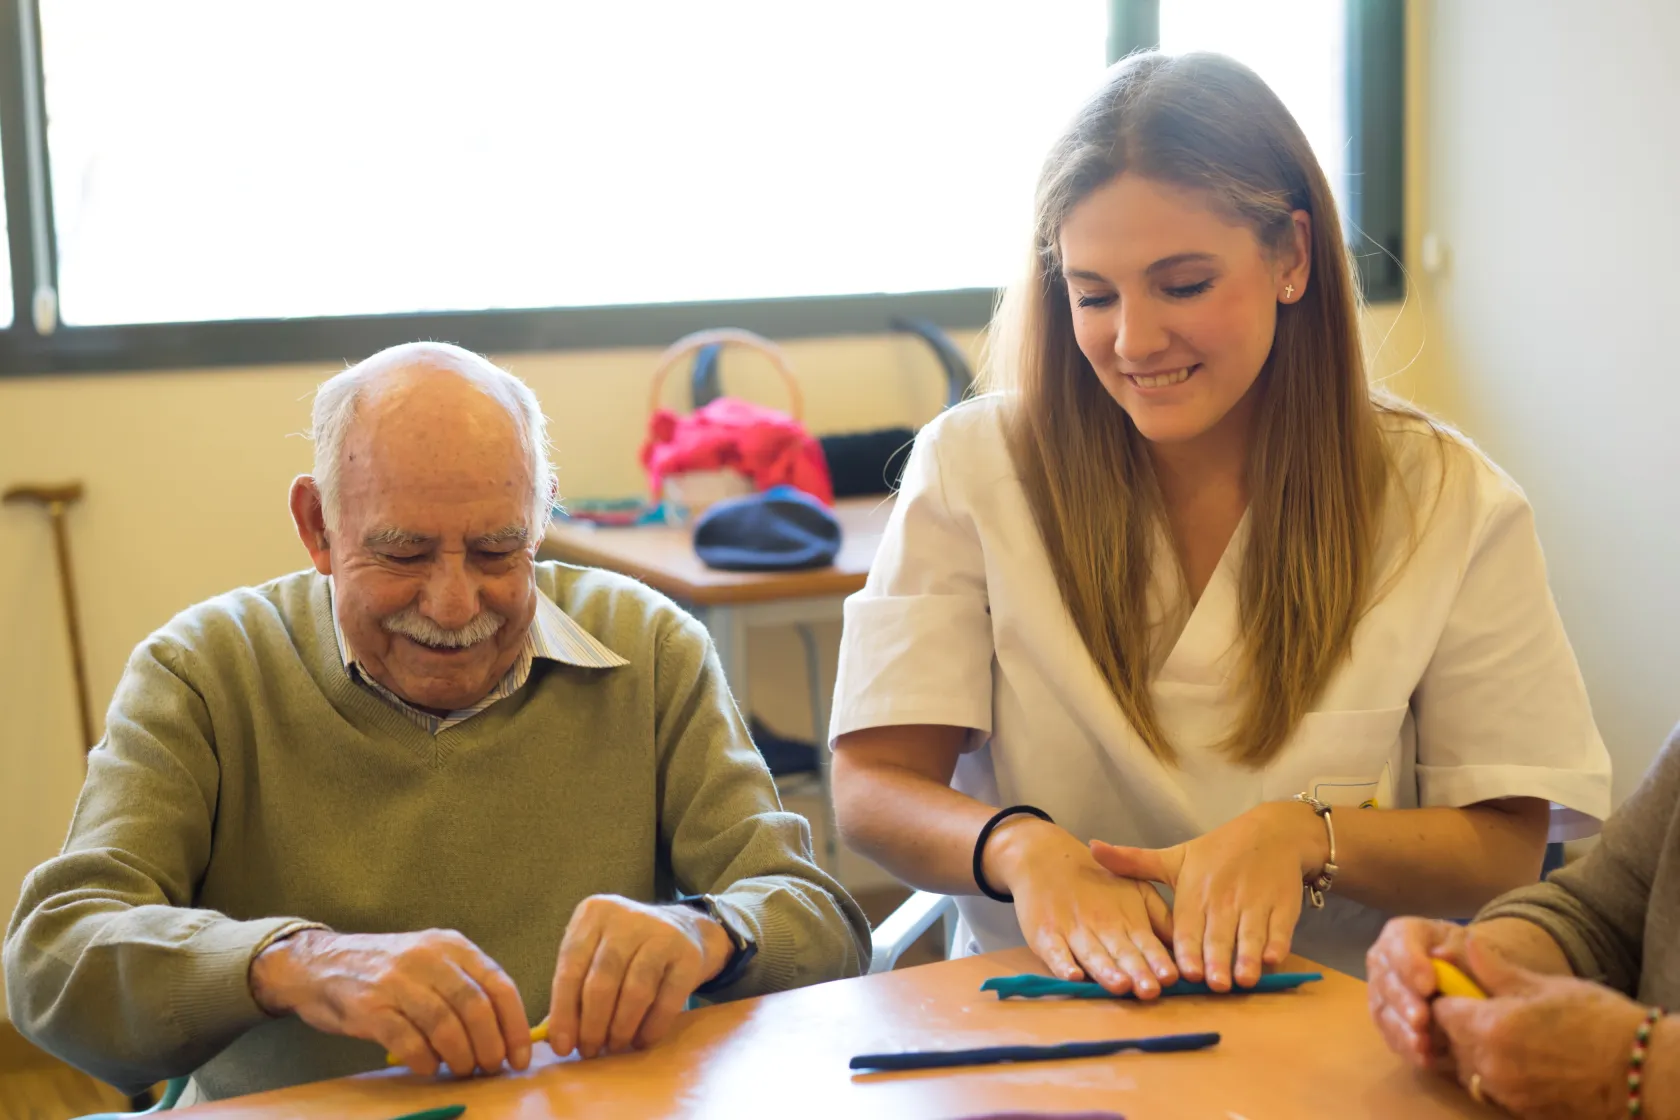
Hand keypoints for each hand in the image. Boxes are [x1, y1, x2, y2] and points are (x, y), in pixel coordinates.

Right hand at [248, 928, 530, 1077]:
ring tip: (462, 1070)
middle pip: (475, 1007)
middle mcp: (428, 957)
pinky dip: (424, 1059)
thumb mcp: (431, 962)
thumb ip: (465, 987)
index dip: (515, 1025)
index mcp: (452, 946)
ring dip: (460, 1056)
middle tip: (491, 1068)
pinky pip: (407, 1040)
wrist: (318, 963)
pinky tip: (427, 1067)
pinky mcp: (369, 1006)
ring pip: (445, 1024)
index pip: (499, 985)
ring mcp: (397, 980)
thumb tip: (505, 1033)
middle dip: (490, 1045)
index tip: (521, 1055)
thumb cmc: (386, 971)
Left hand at [546, 895, 732, 1059]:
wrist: (686, 930)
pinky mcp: (688, 954)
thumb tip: (557, 1039)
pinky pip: (666, 1001)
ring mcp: (661, 932)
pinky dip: (651, 1027)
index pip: (570, 966)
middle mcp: (626, 917)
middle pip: (602, 980)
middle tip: (590, 1050)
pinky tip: (642, 1040)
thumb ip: (575, 988)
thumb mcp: (596, 954)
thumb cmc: (628, 950)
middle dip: (592, 1025)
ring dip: (621, 1028)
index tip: (563, 1046)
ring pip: (634, 991)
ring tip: (615, 1046)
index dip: (563, 1011)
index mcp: (594, 914)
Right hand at [988, 816, 1177, 998]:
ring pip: (1092, 954)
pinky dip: (1062, 964)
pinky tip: (1072, 976)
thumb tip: (1190, 948)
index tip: (1171, 976)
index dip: (1158, 960)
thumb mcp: (1137, 891)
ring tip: (1120, 985)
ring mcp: (1073, 931)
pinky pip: (1054, 952)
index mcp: (1128, 921)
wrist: (1048, 858)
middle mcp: (1103, 928)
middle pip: (1121, 953)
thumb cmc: (1100, 883)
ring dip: (1105, 971)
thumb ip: (1162, 919)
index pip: (1146, 944)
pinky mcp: (1045, 935)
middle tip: (1150, 990)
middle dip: (1136, 971)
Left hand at [1090, 800, 1322, 990]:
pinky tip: (1272, 959)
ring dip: (1246, 958)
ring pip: (1249, 935)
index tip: (1185, 971)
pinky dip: (1277, 944)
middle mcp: (1224, 900)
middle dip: (1216, 960)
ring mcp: (1255, 904)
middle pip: (1219, 935)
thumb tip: (1092, 847)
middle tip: (1213, 985)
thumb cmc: (1216, 852)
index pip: (1188, 927)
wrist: (1271, 833)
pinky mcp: (1282, 907)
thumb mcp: (1174, 856)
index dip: (1187, 949)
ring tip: (1243, 980)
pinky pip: (1279, 929)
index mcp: (1195, 892)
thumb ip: (1134, 862)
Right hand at [1366, 916, 1472, 1068]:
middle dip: (1403, 1002)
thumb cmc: (1468, 959)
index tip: (1429, 984)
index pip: (1399, 943)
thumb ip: (1463, 952)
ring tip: (1423, 1046)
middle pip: (1386, 979)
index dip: (1410, 963)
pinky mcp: (1386, 1017)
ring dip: (1401, 1029)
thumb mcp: (1473, 951)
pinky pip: (1389, 1033)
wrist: (1468, 978)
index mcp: (1403, 933)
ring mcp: (1381, 990)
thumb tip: (1444, 954)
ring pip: (1382, 1009)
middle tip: (1422, 1020)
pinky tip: (1424, 1058)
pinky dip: (1405, 1047)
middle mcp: (1384, 960)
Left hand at [1432, 937, 1643, 1118]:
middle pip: (1449, 1042)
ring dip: (1472, 1052)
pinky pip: (1489, 1091)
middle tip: (1480, 1011)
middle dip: (1457, 1025)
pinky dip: (1492, 1075)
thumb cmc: (1596, 1020)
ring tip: (1502, 1036)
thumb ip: (1495, 969)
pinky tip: (1517, 1060)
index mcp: (1490, 1027)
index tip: (1459, 991)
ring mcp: (1505, 1093)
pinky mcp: (1521, 1111)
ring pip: (1466, 1069)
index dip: (1446, 998)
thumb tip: (1463, 943)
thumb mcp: (1544, 985)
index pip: (1438, 1012)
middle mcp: (1490, 1065)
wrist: (1640, 1071)